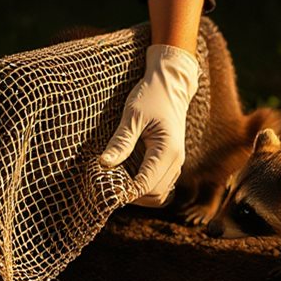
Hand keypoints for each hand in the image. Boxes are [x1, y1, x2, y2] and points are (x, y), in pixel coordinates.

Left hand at [100, 44, 198, 206]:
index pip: (146, 185)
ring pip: (160, 195)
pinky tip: (128, 177)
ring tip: (117, 182)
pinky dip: (145, 188)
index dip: (126, 191)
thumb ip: (120, 142)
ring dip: (139, 194)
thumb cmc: (150, 96)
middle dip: (132, 195)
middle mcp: (176, 160)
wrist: (171, 85)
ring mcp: (176, 163)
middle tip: (109, 185)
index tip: (106, 188)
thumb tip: (104, 164)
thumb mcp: (132, 116)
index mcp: (167, 150)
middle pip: (154, 195)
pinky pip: (161, 186)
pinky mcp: (172, 163)